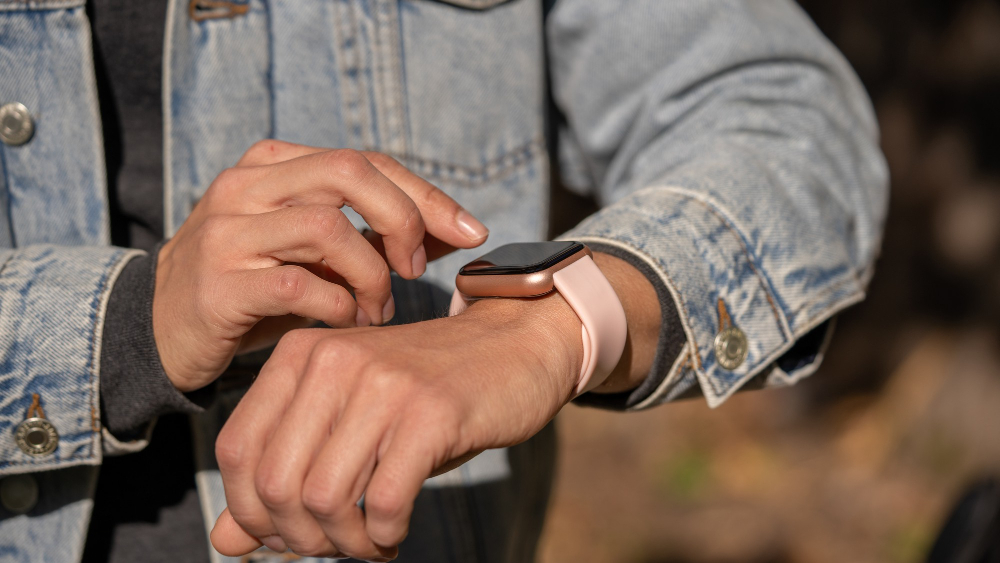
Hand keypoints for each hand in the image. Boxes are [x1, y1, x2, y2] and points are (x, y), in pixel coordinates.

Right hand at [154, 140, 488, 391]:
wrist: (161, 330)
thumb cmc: (254, 286)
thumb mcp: (316, 252)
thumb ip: (377, 236)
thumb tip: (460, 231)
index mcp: (273, 164)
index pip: (365, 159)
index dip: (425, 195)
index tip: (472, 231)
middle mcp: (246, 185)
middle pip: (348, 171)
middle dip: (403, 219)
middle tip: (418, 269)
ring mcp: (227, 231)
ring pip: (327, 227)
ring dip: (372, 275)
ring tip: (378, 310)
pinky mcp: (218, 284)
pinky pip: (298, 285)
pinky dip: (339, 306)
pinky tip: (347, 324)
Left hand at [209, 293, 583, 559]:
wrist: (515, 345)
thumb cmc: (427, 390)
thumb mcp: (348, 420)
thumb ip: (284, 473)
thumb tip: (226, 544)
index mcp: (302, 355)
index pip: (235, 449)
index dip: (247, 511)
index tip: (282, 535)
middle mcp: (334, 361)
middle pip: (276, 482)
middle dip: (297, 537)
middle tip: (330, 547)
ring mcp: (384, 385)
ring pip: (325, 497)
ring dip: (344, 542)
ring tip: (367, 543)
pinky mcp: (432, 413)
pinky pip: (386, 501)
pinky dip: (385, 534)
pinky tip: (395, 532)